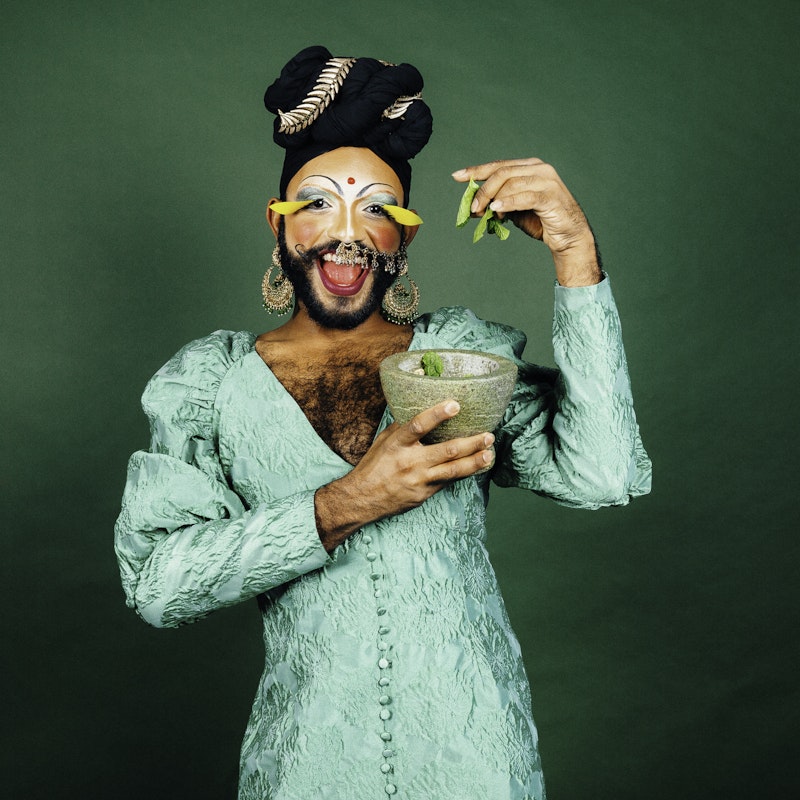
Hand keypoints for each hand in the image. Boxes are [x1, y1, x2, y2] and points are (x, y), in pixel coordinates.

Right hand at [314, 400, 493, 549]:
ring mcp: (419, 480)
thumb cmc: (373, 466)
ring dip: (474, 461)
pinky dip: (464, 474)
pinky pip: (448, 482)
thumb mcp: (384, 441)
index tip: (455, 404)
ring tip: (489, 454)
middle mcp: (410, 462)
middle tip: (488, 435)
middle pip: (447, 451)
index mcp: (397, 444)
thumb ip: (403, 426)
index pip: (419, 426)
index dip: (437, 414)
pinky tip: (476, 467)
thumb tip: (420, 407)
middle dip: (471, 442)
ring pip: (453, 470)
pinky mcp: (424, 494)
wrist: (361, 499)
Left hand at [452, 157, 601, 286]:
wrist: (568, 236)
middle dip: (483, 190)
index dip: (477, 170)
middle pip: (502, 173)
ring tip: (486, 214)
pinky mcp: (551, 196)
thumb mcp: (514, 211)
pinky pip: (525, 197)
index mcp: (529, 167)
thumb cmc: (541, 221)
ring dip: (494, 200)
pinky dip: (508, 202)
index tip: (457, 176)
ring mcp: (547, 180)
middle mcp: (539, 168)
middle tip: (472, 208)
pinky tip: (496, 209)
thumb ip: (498, 203)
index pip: (498, 166)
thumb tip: (474, 207)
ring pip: (511, 184)